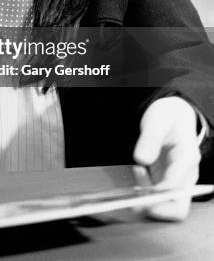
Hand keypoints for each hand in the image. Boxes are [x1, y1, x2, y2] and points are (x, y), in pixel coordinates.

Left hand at [133, 97, 200, 220]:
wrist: (172, 115)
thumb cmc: (168, 116)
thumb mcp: (158, 119)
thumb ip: (150, 138)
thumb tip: (141, 159)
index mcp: (187, 159)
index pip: (177, 187)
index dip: (157, 192)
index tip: (140, 181)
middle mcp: (186, 176)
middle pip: (178, 209)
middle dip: (154, 207)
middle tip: (136, 190)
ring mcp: (177, 182)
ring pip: (166, 208)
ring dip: (147, 199)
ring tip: (138, 170)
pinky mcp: (167, 183)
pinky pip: (158, 200)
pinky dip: (145, 194)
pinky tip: (139, 172)